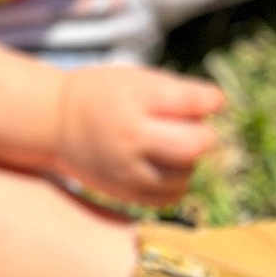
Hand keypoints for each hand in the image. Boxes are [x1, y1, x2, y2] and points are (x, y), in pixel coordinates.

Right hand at [53, 64, 225, 206]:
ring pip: (185, 174)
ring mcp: (127, 169)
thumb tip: (218, 106)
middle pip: (194, 146)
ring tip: (172, 146)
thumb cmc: (104, 95)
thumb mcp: (135, 79)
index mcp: (133, 100)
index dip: (211, 100)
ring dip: (189, 160)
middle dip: (205, 136)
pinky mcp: (126, 193)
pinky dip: (176, 182)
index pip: (190, 102)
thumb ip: (177, 92)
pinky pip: (170, 197)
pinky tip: (165, 166)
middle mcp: (130, 137)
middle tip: (196, 129)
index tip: (213, 100)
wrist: (57, 123)